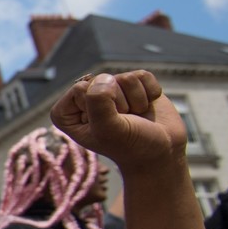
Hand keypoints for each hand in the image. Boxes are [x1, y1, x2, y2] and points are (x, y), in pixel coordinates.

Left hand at [51, 70, 181, 171]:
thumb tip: (105, 77)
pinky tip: (146, 108)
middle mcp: (85, 99)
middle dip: (120, 104)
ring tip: (134, 117)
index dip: (99, 108)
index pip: (81, 89)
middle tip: (124, 123)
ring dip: (136, 101)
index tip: (106, 126)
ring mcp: (110, 90)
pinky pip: (143, 76)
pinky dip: (150, 94)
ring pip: (125, 78)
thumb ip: (98, 102)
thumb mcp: (108, 130)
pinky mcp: (133, 85)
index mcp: (65, 113)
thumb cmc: (130, 146)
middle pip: (104, 81)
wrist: (162, 152)